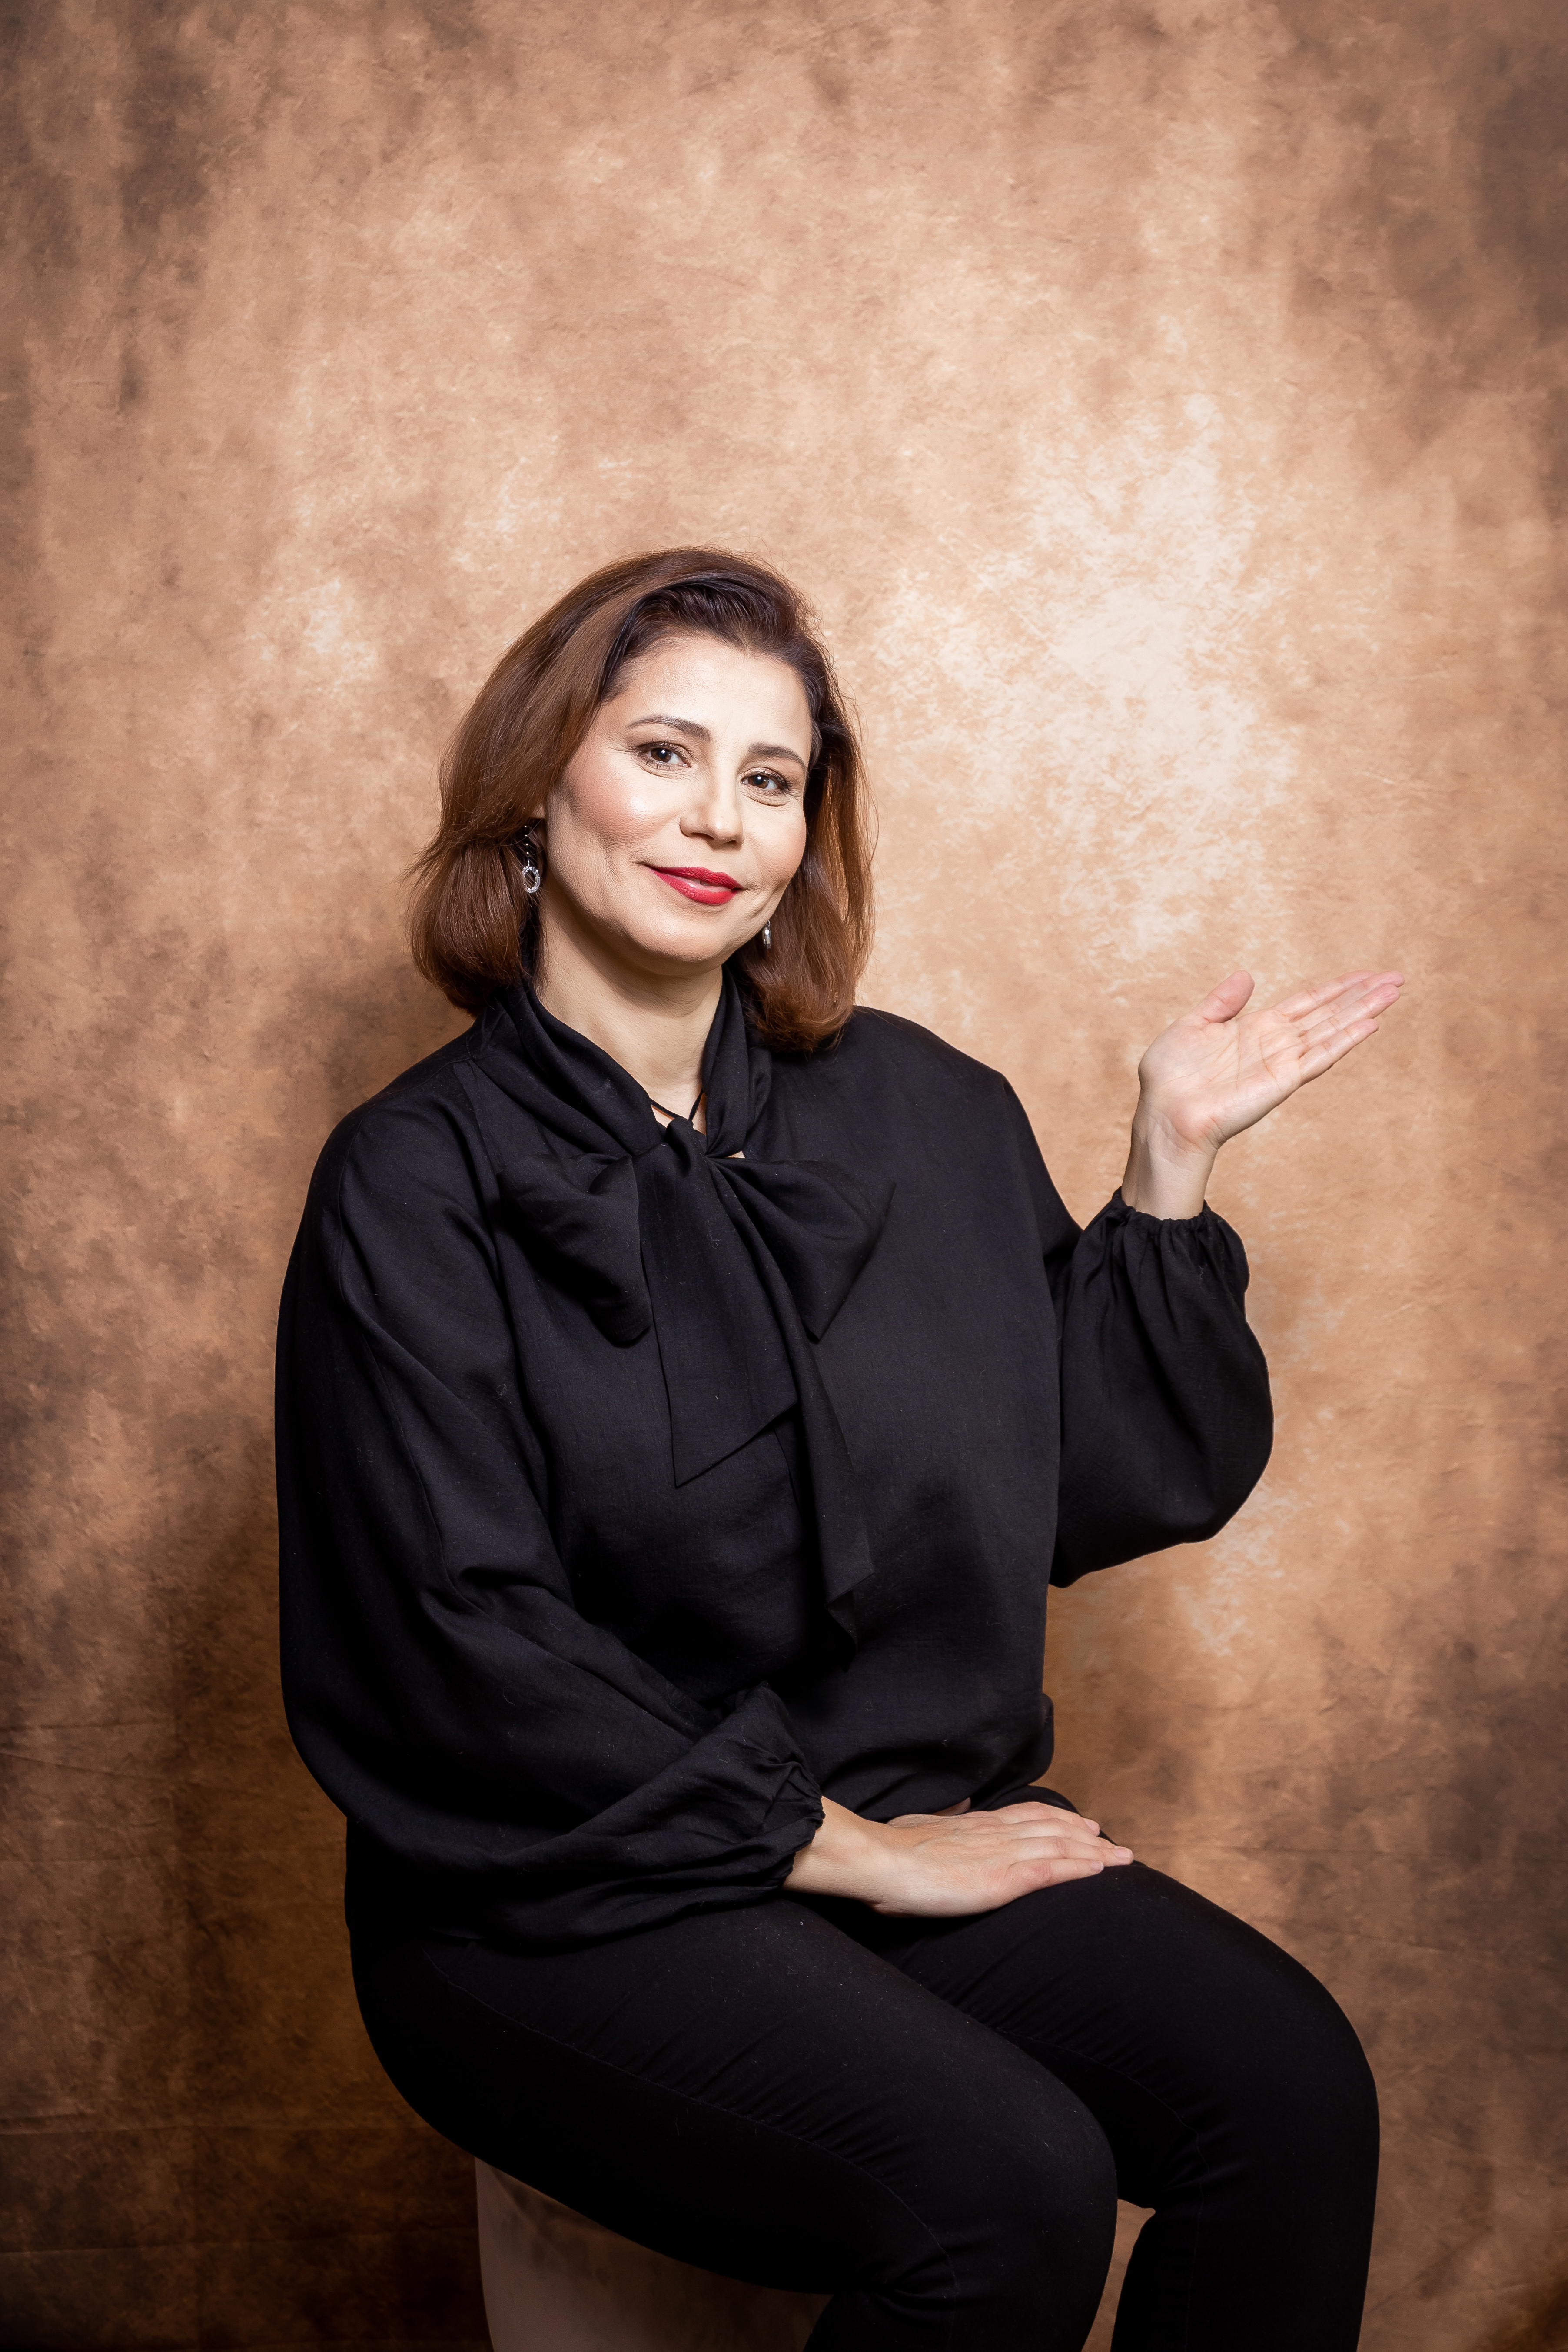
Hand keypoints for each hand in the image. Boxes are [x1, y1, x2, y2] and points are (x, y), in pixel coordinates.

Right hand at [786, 1796, 1131, 1916]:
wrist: (879, 1861)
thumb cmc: (890, 1850)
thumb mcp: (919, 1828)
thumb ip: (943, 1823)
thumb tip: (955, 1811)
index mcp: (975, 1825)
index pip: (1028, 1815)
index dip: (1060, 1818)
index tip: (1084, 1823)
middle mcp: (995, 1833)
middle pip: (1054, 1828)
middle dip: (1090, 1838)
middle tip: (1118, 1845)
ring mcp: (1001, 1855)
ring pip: (1061, 1846)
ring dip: (1096, 1853)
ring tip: (1122, 1859)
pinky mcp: (1002, 1880)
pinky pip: (1051, 1870)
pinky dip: (1079, 1869)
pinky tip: (1100, 1872)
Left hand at [1122, 966, 1404, 1218]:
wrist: (1164, 1115)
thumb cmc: (1170, 1079)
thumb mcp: (1192, 1026)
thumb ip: (1221, 1002)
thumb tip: (1246, 975)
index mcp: (1256, 1029)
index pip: (1307, 1003)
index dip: (1337, 987)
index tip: (1366, 974)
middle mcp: (1276, 1044)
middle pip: (1329, 1013)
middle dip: (1362, 994)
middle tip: (1397, 978)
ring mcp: (1283, 1062)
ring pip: (1332, 1030)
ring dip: (1364, 1010)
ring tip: (1394, 991)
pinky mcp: (1283, 1080)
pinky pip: (1320, 1056)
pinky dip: (1345, 1039)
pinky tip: (1370, 1023)